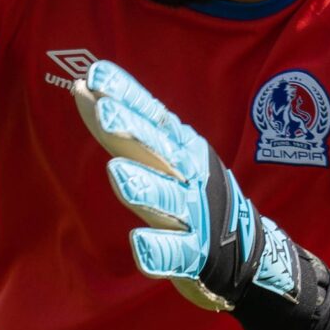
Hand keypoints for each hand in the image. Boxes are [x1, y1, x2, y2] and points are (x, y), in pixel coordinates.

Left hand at [72, 59, 299, 310]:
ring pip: (167, 199)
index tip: (95, 74)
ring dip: (144, 185)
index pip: (151, 116)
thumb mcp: (165, 154)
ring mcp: (195, 216)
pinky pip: (177, 253)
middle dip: (131, 130)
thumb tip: (82, 86)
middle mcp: (189, 176)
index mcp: (180, 149)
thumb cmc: (192, 196)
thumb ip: (126, 125)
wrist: (247, 254)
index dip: (126, 95)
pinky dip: (160, 251)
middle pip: (158, 150)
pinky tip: (139, 247)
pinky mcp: (197, 255)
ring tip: (116, 171)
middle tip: (103, 110)